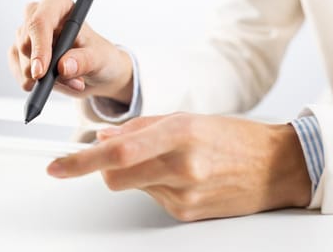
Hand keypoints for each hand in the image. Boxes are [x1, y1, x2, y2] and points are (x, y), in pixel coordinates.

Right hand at [8, 0, 132, 103]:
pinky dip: (37, 85)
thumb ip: (83, 60)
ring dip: (45, 80)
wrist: (95, 72)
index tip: (41, 72)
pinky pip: (20, 75)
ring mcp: (25, 34)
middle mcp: (37, 15)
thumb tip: (63, 67)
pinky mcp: (18, 53)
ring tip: (72, 80)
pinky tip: (55, 83)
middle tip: (73, 81)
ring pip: (23, 63)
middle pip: (26, 43)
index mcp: (58, 5)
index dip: (39, 46)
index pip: (40, 21)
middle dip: (45, 69)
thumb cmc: (100, 56)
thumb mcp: (99, 58)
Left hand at [47, 113, 311, 220]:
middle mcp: (181, 168)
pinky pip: (153, 198)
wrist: (275, 167)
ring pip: (133, 187)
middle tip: (114, 156)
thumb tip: (103, 138)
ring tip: (170, 161)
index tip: (57, 166)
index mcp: (180, 135)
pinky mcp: (187, 214)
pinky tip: (182, 176)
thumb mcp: (187, 119)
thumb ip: (140, 128)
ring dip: (138, 173)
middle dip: (105, 168)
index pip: (118, 153)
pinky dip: (156, 185)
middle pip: (116, 177)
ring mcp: (184, 196)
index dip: (82, 160)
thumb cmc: (235, 137)